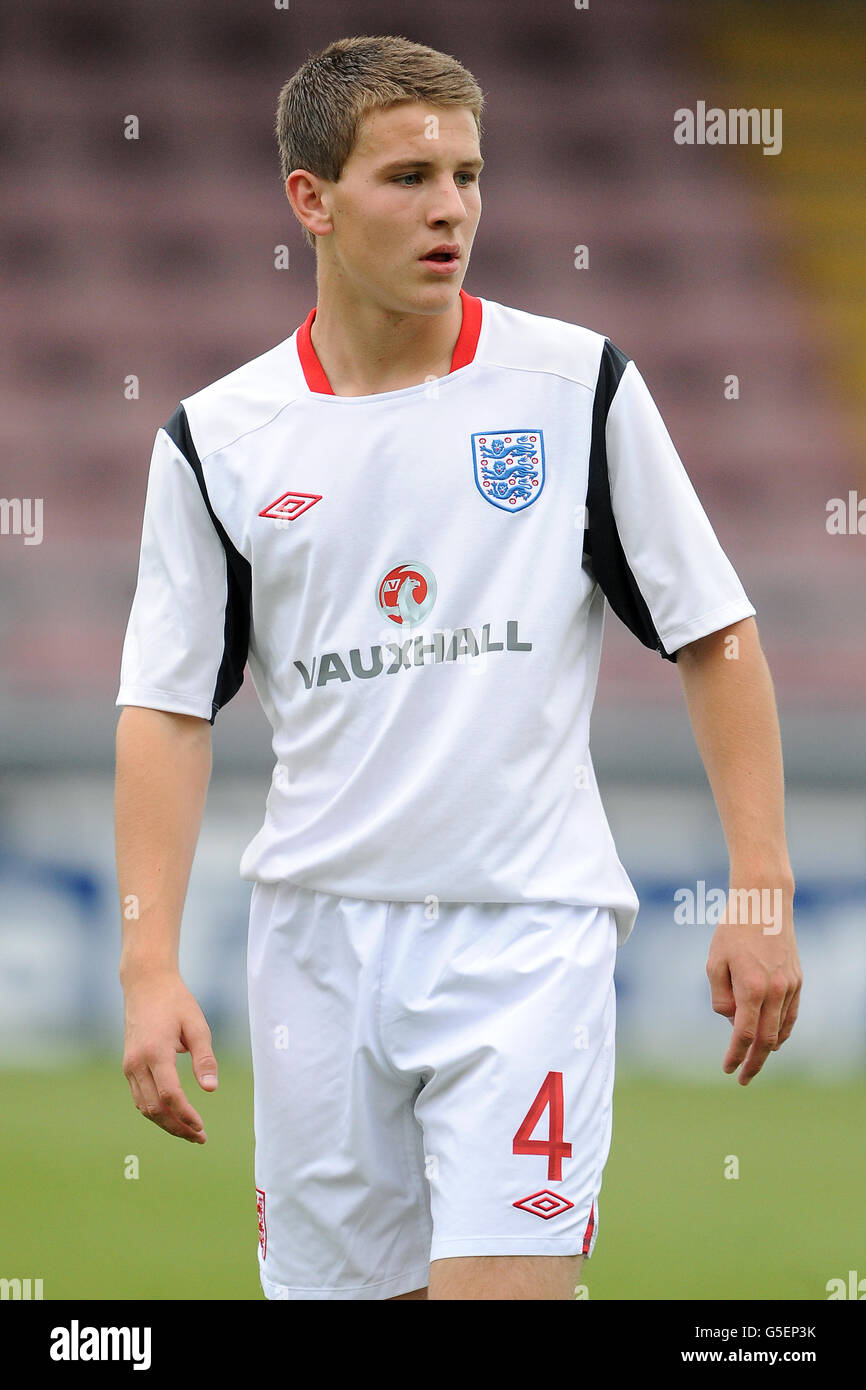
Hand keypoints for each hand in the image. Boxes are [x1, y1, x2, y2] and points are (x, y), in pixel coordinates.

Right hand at [122, 970, 217, 1141]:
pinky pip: (140, 1097)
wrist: (145, 984)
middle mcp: (137, 1063)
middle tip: (200, 1138)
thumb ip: (204, 1058)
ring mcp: (129, 1066)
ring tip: (190, 1132)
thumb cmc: (176, 1003)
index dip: (186, 1115)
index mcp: (155, 1052)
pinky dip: (155, 1111)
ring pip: (144, 1107)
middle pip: (155, 1108)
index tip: (202, 1127)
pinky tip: (173, 1115)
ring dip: (166, 1123)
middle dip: (177, 1127)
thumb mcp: (197, 1026)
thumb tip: (211, 1090)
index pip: (170, 1095)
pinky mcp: (128, 1066)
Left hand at [706, 884, 801, 1084]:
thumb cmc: (733, 930)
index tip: (728, 1069)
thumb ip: (721, 998)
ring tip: (754, 1060)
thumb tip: (732, 1021)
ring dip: (769, 1049)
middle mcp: (775, 991)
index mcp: (751, 987)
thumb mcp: (714, 963)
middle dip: (754, 1062)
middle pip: (767, 1040)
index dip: (735, 1055)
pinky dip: (782, 1031)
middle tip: (743, 1078)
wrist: (765, 903)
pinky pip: (791, 1015)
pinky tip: (774, 1039)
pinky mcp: (798, 980)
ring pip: (782, 1029)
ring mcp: (790, 986)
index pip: (744, 1035)